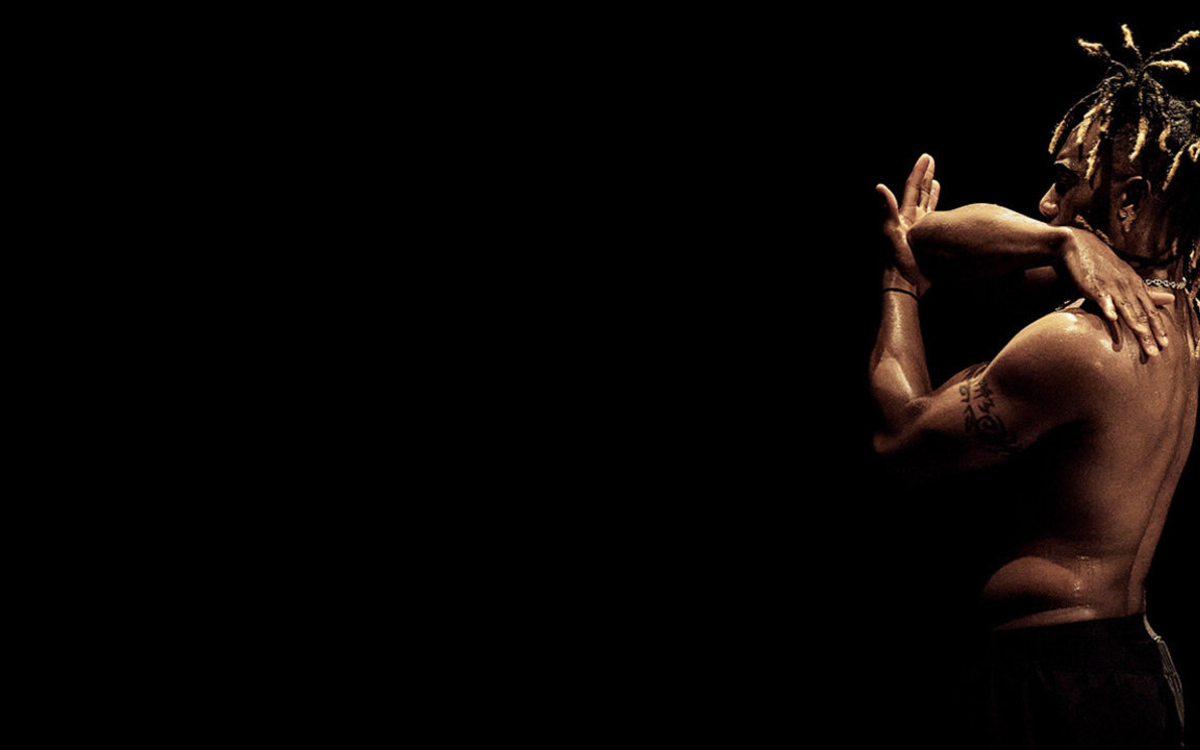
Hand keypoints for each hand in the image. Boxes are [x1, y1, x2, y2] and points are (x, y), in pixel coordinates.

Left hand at [876, 154, 939, 295]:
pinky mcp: (927, 242)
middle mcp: (911, 220)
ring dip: (930, 193)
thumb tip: (879, 187)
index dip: (919, 172)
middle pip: (919, 193)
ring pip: (926, 206)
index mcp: (902, 215)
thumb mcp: (890, 232)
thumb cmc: (895, 260)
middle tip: (930, 161)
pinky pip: (935, 222)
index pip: (912, 188)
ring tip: (936, 182)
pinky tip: (944, 213)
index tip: (926, 157)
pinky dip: (938, 213)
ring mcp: (919, 231)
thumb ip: (887, 209)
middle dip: (925, 177)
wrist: (904, 283)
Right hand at [1060, 226, 1173, 356]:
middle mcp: (1127, 286)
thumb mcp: (1126, 277)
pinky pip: (1102, 298)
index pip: (1150, 310)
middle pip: (1141, 312)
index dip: (1158, 328)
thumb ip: (1146, 292)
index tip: (1165, 345)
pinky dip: (1107, 307)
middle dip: (1149, 333)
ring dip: (1134, 323)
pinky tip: (1112, 317)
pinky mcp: (1094, 285)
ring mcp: (1111, 286)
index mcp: (1135, 285)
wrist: (1077, 245)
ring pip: (1126, 307)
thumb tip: (1171, 299)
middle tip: (1156, 351)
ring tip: (1143, 337)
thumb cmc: (1101, 265)